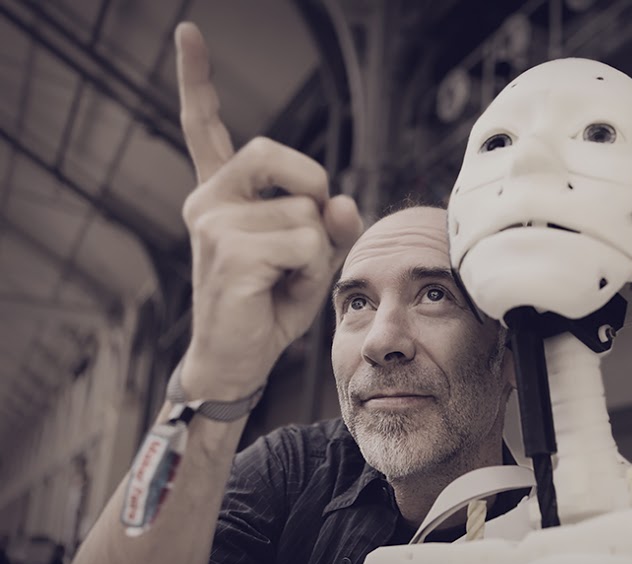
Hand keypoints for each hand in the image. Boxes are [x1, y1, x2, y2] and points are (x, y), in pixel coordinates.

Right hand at [174, 22, 361, 400]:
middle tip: (304, 237)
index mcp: (220, 195)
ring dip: (315, 251)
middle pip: (278, 155)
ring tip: (285, 279)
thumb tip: (342, 199)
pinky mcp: (229, 252)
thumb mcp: (308, 257)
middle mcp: (208, 201)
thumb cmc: (268, 305)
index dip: (198, 81)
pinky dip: (312, 271)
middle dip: (311, 190)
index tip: (188, 33)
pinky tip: (280, 291)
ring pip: (306, 212)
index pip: (206, 128)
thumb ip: (326, 221)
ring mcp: (213, 224)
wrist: (235, 361)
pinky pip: (306, 243)